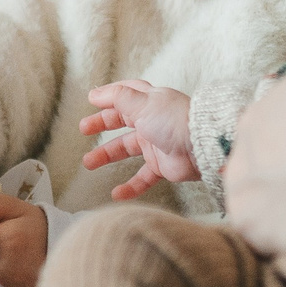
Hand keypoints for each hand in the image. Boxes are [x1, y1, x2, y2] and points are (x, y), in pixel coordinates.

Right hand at [77, 80, 198, 198]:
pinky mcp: (162, 165)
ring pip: (127, 149)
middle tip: (84, 130)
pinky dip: (130, 186)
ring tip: (88, 163)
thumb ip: (118, 97)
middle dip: (102, 124)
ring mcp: (156, 143)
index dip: (109, 96)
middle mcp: (152, 120)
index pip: (126, 94)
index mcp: (149, 101)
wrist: (202, 147)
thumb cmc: (174, 120)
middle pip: (122, 121)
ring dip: (107, 156)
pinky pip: (143, 177)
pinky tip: (116, 193)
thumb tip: (96, 93)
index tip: (92, 100)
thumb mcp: (142, 102)